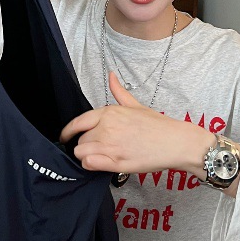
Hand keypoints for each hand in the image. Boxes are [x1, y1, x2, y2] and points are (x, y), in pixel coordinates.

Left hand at [59, 72, 210, 177]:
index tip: (65, 137)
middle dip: (86, 144)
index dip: (67, 131)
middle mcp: (106, 128)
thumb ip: (119, 91)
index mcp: (109, 112)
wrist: (175, 142)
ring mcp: (109, 146)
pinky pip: (89, 164)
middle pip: (80, 140)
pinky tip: (102, 163)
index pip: (77, 122)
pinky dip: (91, 165)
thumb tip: (111, 75)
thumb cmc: (157, 125)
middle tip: (100, 147)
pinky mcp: (115, 162)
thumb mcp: (135, 105)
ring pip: (81, 153)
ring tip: (102, 156)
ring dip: (88, 155)